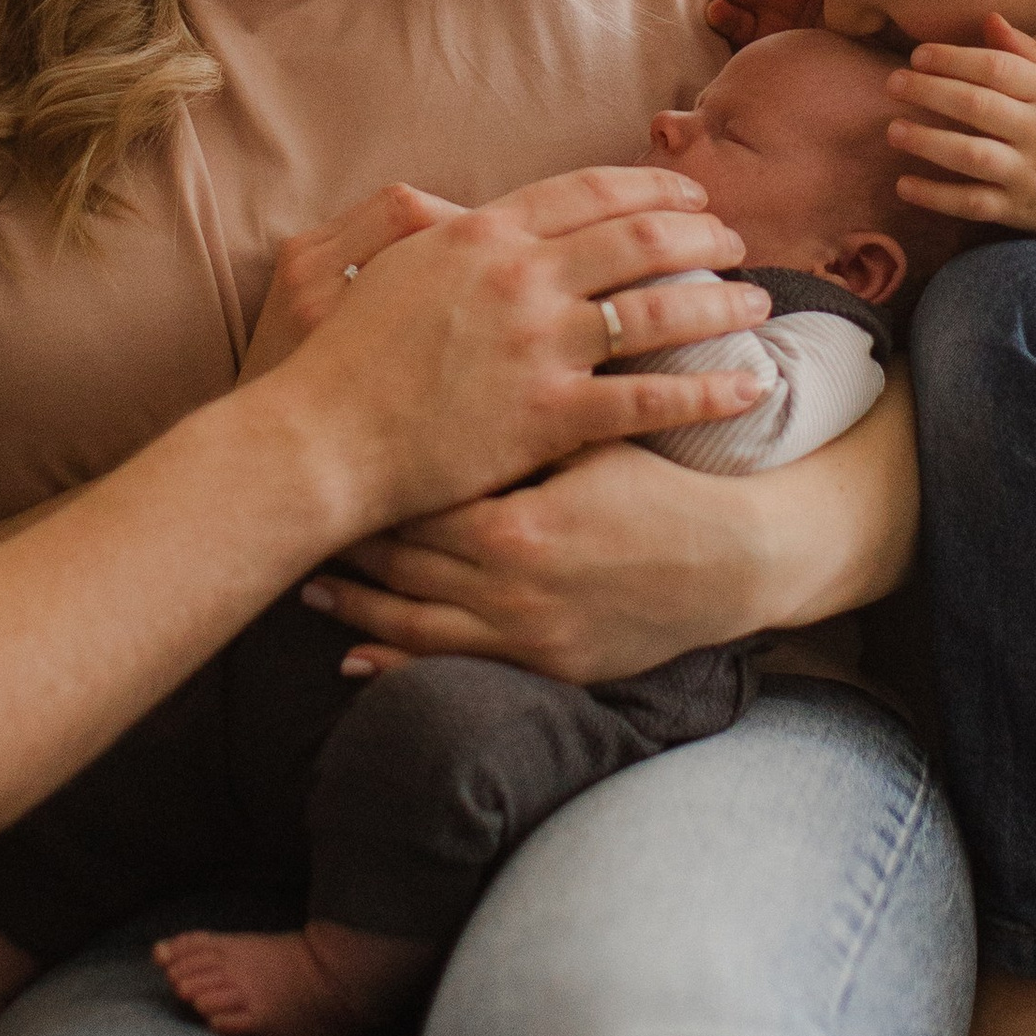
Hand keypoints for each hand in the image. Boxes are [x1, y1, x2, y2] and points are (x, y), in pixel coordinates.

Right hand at [272, 167, 776, 528]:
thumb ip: (434, 226)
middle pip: (640, 239)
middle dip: (705, 238)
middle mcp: (521, 278)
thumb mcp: (379, 262)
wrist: (321, 437)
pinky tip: (749, 388)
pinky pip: (649, 400)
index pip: (591, 191)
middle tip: (739, 244)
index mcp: (484, 236)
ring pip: (659, 310)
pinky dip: (708, 391)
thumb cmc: (340, 355)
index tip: (691, 198)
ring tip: (759, 303)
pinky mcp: (549, 416)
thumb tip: (467, 209)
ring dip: (721, 303)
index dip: (653, 190)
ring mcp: (539, 346)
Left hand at [301, 433, 772, 683]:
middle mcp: (510, 585)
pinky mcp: (544, 667)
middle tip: (300, 528)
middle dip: (351, 545)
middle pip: (403, 565)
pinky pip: (453, 669)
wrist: (735, 561)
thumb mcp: (594, 438)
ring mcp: (524, 634)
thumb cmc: (663, 485)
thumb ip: (526, 412)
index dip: (367, 487)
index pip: (415, 503)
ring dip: (357, 610)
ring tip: (309, 590)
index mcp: (517, 522)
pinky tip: (353, 662)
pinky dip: (397, 664)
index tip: (327, 468)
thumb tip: (458, 367)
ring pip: (415, 625)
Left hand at [888, 18, 1035, 241]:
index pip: (997, 68)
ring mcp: (1030, 174)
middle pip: (977, 106)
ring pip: (971, 155)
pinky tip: (903, 185)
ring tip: (893, 130)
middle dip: (929, 92)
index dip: (953, 58)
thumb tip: (988, 17)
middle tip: (892, 83)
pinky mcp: (1020, 211)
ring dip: (927, 142)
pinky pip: (972, 204)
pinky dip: (936, 196)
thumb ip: (1028, 54)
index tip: (918, 55)